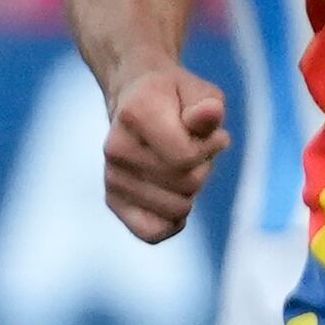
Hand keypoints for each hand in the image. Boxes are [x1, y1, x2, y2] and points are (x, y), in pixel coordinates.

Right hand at [98, 60, 223, 242]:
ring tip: (182, 166)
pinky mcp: (113, 201)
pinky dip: (172, 223)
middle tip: (195, 148)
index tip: (212, 135)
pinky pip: (151, 232)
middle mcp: (116, 149)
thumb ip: (207, 107)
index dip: (211, 148)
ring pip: (176, 210)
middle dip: (203, 168)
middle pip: (186, 184)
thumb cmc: (175, 97)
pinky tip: (176, 200)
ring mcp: (112, 178)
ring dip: (191, 192)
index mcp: (136, 115)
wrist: (135, 100)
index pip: (185, 158)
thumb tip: (210, 114)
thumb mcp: (199, 92)